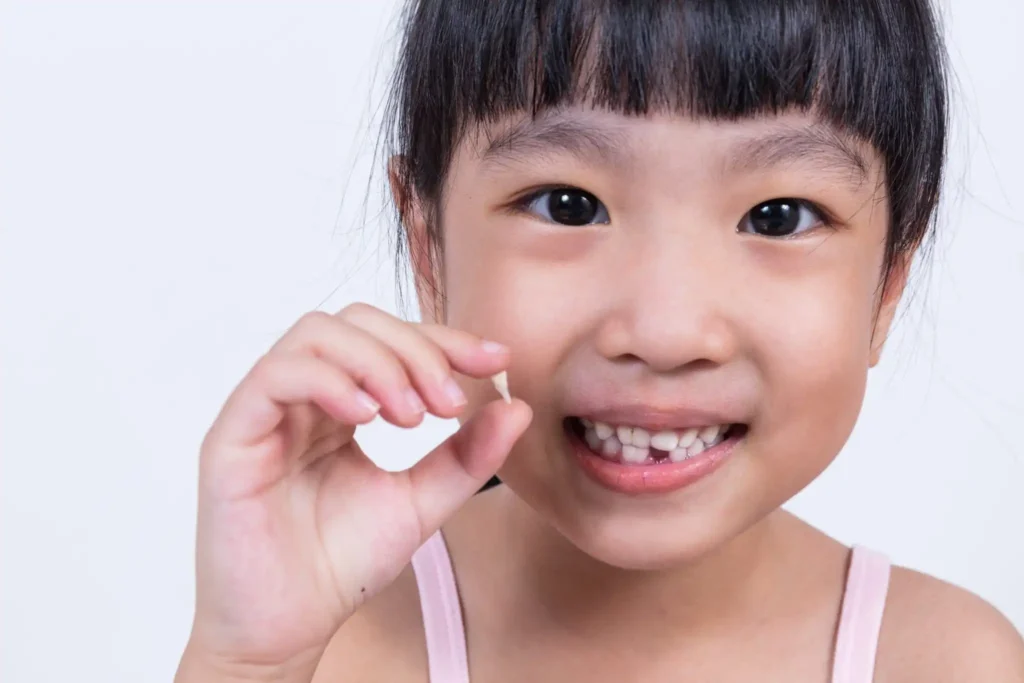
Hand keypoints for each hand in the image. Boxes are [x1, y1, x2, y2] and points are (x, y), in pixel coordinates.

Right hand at [178, 304, 530, 680]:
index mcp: (341, 404)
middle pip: (356, 322)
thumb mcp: (423, 500)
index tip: (496, 358)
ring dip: (378, 362)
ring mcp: (265, 410)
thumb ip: (467, 455)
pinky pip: (276, 375)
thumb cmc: (343, 562)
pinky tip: (367, 417)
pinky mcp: (232, 434)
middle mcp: (302, 396)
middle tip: (450, 404)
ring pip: (316, 334)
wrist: (292, 625)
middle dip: (415, 350)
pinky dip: (330, 381)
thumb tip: (518, 405)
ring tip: (412, 416)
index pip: (390, 340)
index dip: (444, 339)